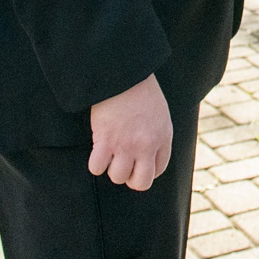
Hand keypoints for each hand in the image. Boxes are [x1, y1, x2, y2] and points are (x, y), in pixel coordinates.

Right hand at [87, 73, 172, 191]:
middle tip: (123, 165)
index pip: (159, 170)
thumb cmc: (140, 90)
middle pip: (141, 183)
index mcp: (163, 137)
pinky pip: (97, 168)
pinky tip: (97, 152)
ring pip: (117, 177)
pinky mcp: (105, 140)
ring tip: (110, 154)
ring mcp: (126, 145)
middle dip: (130, 178)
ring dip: (111, 169)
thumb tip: (148, 154)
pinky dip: (95, 164)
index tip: (138, 166)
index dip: (146, 171)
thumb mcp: (160, 113)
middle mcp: (147, 145)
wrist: (124, 75)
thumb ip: (157, 135)